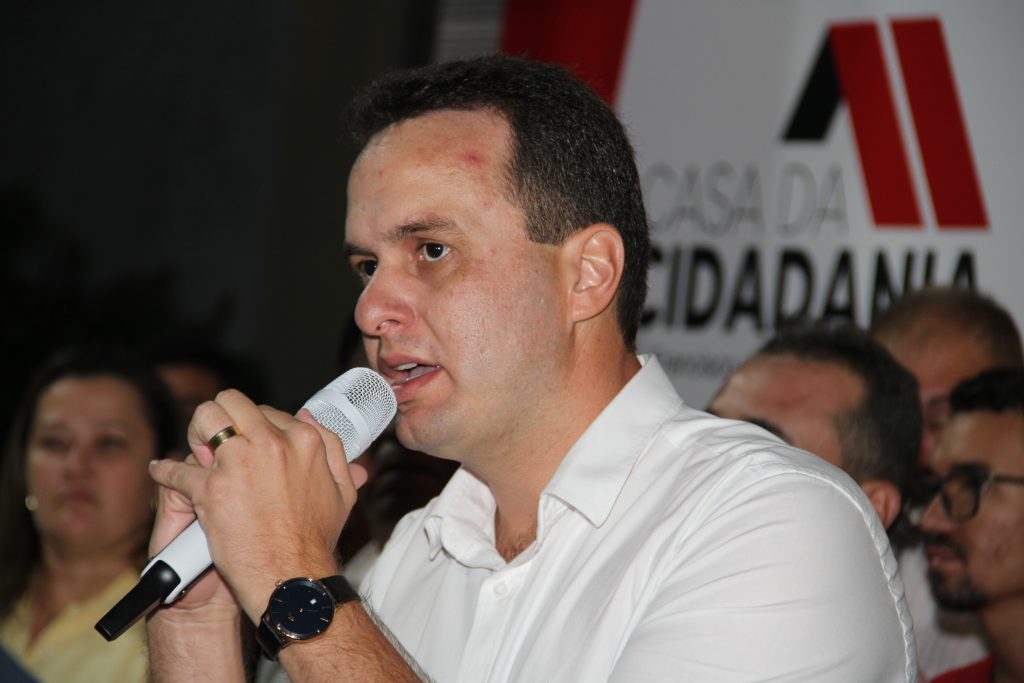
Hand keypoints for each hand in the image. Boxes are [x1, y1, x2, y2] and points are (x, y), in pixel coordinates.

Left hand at [149, 389, 367, 622]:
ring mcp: (240, 463)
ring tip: (195, 451)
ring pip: (204, 419)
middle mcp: (272, 444)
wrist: (292, 578)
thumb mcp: (341, 491)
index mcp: (304, 441)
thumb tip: (311, 417)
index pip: (268, 411)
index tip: (245, 444)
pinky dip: (165, 471)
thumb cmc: (316, 540)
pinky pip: (177, 468)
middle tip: (215, 441)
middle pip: (233, 402)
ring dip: (196, 432)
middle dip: (221, 418)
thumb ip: (332, 449)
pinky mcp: (211, 489)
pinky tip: (162, 472)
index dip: (253, 427)